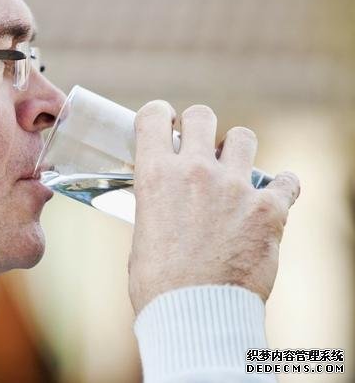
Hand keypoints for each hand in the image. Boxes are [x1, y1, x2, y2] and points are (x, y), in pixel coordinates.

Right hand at [128, 101, 299, 313]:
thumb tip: (163, 199)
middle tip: (200, 148)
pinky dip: (281, 188)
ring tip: (235, 173)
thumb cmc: (159, 283)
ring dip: (238, 150)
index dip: (159, 116)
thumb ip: (155, 204)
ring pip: (244, 136)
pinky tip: (274, 200)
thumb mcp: (143, 233)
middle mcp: (194, 171)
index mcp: (155, 175)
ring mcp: (234, 187)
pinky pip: (287, 180)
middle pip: (202, 114)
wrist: (194, 314)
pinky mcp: (268, 209)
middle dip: (199, 126)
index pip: (154, 115)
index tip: (165, 126)